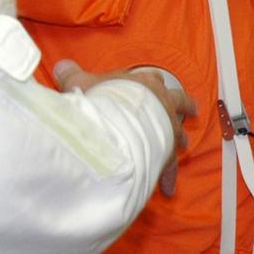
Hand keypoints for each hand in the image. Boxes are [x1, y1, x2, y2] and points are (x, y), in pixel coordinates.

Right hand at [54, 59, 196, 195]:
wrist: (116, 121)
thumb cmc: (102, 99)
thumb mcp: (81, 83)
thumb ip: (72, 75)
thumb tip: (61, 66)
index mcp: (143, 83)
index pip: (152, 79)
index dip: (155, 83)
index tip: (160, 86)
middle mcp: (161, 102)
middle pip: (178, 101)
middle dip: (184, 106)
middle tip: (192, 110)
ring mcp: (166, 127)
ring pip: (178, 132)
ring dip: (179, 139)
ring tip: (183, 146)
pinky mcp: (165, 151)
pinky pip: (169, 165)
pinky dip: (168, 176)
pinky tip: (168, 188)